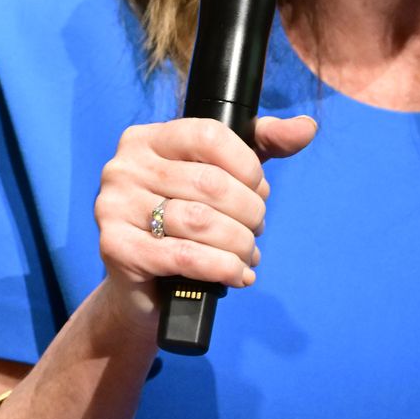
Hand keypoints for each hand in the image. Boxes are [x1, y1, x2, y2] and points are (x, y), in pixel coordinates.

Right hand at [93, 115, 316, 326]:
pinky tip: (237, 275)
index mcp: (145, 139)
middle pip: (210, 183)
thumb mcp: (221, 177)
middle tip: (256, 230)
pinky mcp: (117, 249)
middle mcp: (123, 167)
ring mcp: (114, 208)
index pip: (209, 135)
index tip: (258, 190)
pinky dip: (223, 268)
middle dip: (249, 213)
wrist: (144, 290)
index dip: (247, 166)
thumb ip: (262, 147)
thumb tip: (306, 128)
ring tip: (248, 255)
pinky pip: (186, 256)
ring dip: (239, 244)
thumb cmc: (184, 225)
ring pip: (201, 221)